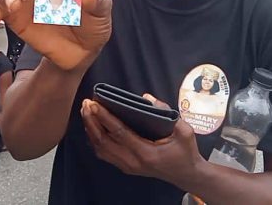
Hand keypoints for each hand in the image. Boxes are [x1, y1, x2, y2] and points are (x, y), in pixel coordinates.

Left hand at [81, 96, 205, 188]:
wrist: (186, 175)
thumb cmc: (186, 152)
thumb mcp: (184, 131)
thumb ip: (167, 112)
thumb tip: (146, 97)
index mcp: (146, 153)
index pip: (119, 132)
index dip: (104, 117)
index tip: (94, 103)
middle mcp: (132, 162)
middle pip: (103, 141)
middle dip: (92, 121)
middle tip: (86, 103)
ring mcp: (127, 166)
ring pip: (100, 148)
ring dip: (90, 129)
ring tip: (86, 111)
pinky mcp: (125, 167)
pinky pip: (104, 153)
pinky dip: (94, 139)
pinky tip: (91, 126)